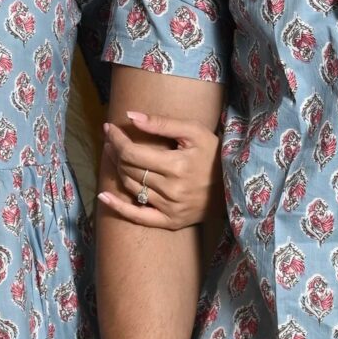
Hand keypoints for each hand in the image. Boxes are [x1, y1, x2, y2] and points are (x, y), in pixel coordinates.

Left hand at [97, 111, 221, 229]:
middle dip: (115, 151)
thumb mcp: (194, 132)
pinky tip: (103, 197)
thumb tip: (130, 116)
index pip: (132, 153)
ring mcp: (170, 208)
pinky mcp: (170, 221)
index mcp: (177, 166)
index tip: (109, 128)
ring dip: (117, 170)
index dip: (117, 139)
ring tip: (113, 155)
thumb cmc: (214, 155)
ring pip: (131, 187)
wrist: (234, 186)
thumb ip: (162, 123)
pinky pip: (138, 217)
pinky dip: (118, 208)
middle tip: (111, 140)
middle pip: (129, 169)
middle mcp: (172, 190)